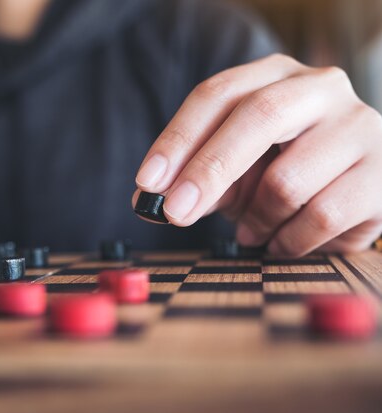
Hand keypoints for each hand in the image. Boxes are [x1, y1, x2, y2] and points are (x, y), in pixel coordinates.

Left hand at [133, 54, 381, 256]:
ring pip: (286, 181)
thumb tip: (150, 203)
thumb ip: (196, 178)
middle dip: (208, 171)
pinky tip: (281, 240)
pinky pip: (320, 218)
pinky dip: (287, 241)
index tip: (148, 182)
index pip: (217, 94)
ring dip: (255, 219)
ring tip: (252, 229)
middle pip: (258, 117)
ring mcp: (360, 128)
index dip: (178, 138)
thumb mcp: (235, 166)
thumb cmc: (284, 168)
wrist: (358, 183)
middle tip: (175, 213)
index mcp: (275, 76)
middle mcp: (321, 89)